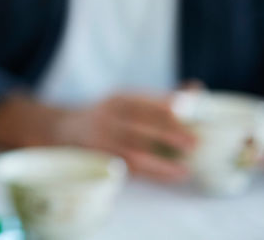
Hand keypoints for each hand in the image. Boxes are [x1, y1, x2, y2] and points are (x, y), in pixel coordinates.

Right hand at [55, 93, 196, 181]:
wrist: (67, 130)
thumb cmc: (110, 116)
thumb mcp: (128, 101)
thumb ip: (161, 99)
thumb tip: (196, 87)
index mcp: (117, 100)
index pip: (141, 102)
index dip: (164, 106)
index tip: (189, 112)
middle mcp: (106, 117)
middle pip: (137, 124)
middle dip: (167, 133)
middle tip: (193, 143)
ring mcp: (101, 140)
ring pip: (132, 151)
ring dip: (161, 162)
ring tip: (186, 169)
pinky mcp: (101, 160)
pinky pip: (129, 169)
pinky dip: (153, 174)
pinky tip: (172, 176)